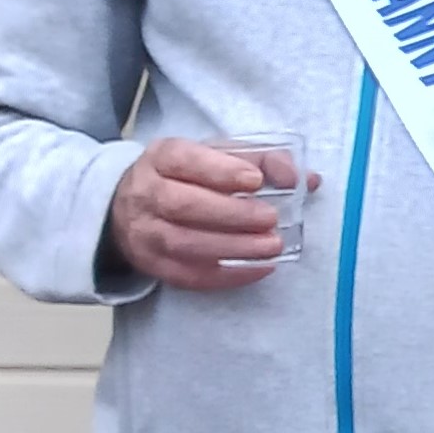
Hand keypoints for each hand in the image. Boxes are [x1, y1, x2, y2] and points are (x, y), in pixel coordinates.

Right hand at [99, 138, 314, 294]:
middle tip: (270, 219)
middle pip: (183, 205)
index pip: (184, 160)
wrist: (132, 208)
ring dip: (233, 248)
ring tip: (271, 246)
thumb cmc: (186, 178)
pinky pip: (188, 276)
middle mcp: (146, 193)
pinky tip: (258, 268)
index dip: (221, 171)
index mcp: (162, 157)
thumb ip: (261, 160)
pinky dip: (227, 276)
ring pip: (184, 244)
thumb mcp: (216, 156)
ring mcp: (145, 233)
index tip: (256, 180)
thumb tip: (302, 178)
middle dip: (232, 214)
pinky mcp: (153, 265)